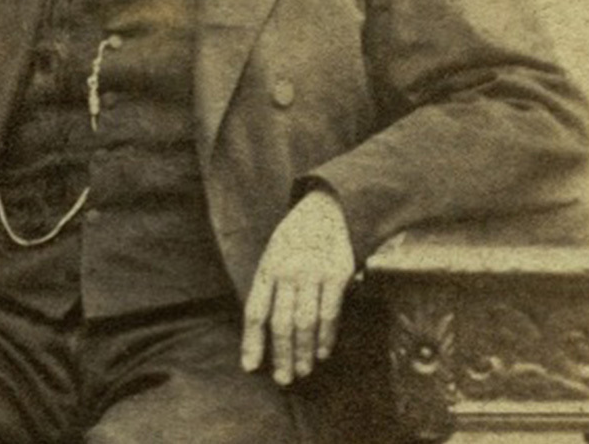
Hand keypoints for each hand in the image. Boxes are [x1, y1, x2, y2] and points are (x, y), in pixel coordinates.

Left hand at [240, 189, 354, 385]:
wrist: (324, 209)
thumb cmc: (293, 242)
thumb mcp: (272, 257)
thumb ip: (267, 290)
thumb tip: (260, 333)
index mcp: (267, 267)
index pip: (256, 311)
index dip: (252, 342)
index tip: (250, 367)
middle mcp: (288, 270)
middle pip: (282, 322)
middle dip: (281, 355)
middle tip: (283, 379)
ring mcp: (313, 271)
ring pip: (306, 322)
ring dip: (303, 352)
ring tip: (302, 372)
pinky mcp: (338, 273)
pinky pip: (330, 313)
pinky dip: (326, 337)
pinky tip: (322, 353)